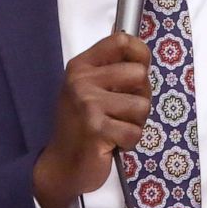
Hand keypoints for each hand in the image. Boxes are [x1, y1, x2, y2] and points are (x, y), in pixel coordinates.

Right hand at [33, 32, 151, 207]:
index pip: (121, 41)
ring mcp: (88, 105)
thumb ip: (112, 72)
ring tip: (115, 128)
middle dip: (141, 97)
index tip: (141, 69)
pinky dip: (129, 142)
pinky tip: (111, 143)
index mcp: (81, 66)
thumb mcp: (89, 90)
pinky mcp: (96, 129)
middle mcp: (81, 80)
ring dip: (135, 123)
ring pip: (142, 105)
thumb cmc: (81, 127)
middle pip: (139, 74)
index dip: (141, 53)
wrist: (61, 166)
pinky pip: (135, 132)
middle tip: (122, 112)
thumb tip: (145, 62)